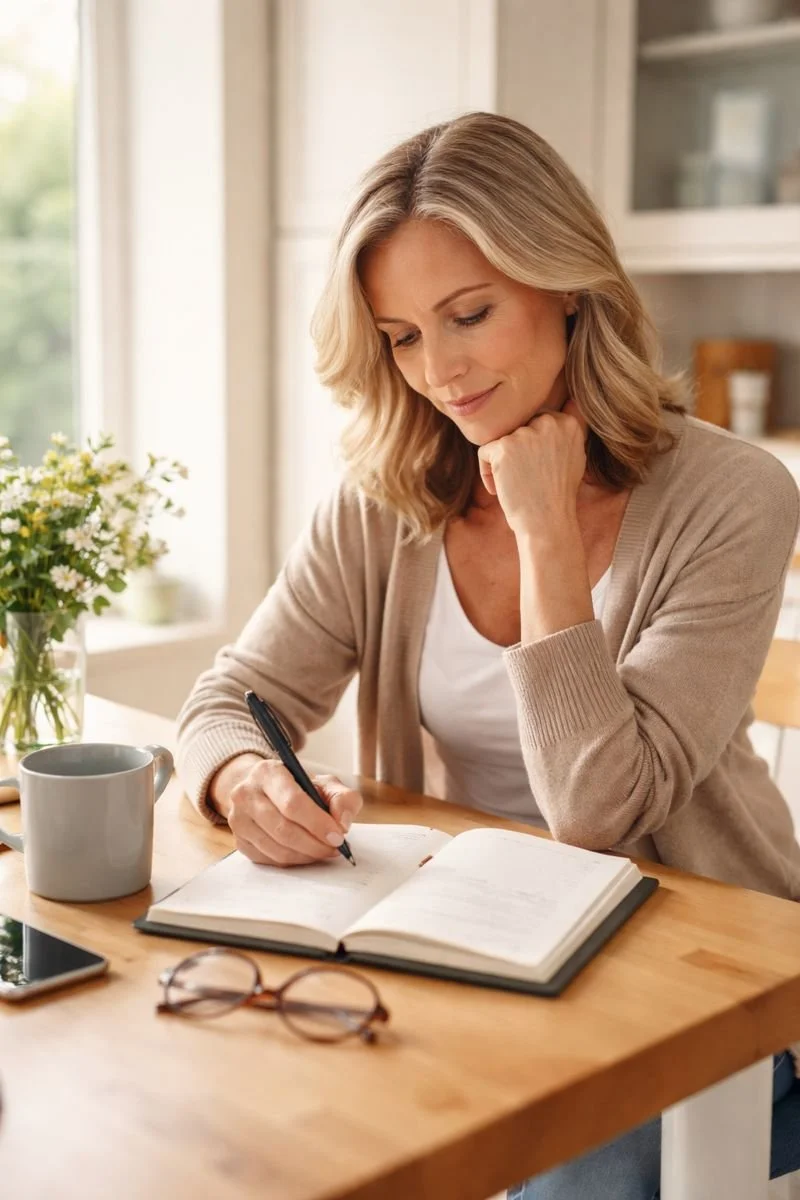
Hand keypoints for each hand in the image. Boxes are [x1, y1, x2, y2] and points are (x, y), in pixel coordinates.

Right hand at [213, 754, 362, 866]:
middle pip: (283, 829)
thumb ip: (343, 799)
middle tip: (335, 848)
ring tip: (324, 850)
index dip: (318, 823)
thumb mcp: (325, 784)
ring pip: (276, 849)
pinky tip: (307, 853)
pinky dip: (294, 861)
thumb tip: (343, 824)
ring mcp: (238, 819)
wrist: (265, 792)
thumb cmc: (299, 788)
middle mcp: (246, 794)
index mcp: (267, 772)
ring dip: (306, 855)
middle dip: (315, 844)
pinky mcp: (239, 841)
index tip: (338, 836)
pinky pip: (270, 860)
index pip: (292, 802)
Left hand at [476, 400, 586, 538]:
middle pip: (517, 427)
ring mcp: (526, 434)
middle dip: (516, 452)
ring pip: (501, 440)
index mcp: (568, 423)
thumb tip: (573, 399)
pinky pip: (484, 452)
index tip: (538, 471)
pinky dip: (487, 473)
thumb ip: (570, 427)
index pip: (537, 420)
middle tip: (527, 479)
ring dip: (502, 464)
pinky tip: (500, 490)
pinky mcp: (504, 447)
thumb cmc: (557, 494)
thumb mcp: (575, 455)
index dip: (532, 447)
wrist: (546, 523)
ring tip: (516, 485)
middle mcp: (549, 423)